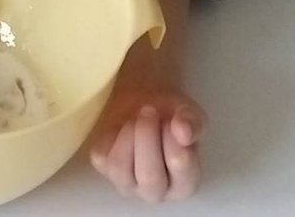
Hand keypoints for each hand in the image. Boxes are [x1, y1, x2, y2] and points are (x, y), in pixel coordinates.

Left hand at [88, 85, 206, 202]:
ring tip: (137, 119)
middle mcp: (156, 192)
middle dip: (147, 137)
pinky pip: (102, 156)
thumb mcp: (189, 113)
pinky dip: (111, 134)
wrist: (143, 102)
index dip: (173, 137)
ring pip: (120, 168)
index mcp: (185, 184)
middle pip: (149, 176)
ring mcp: (127, 184)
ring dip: (129, 135)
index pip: (179, 164)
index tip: (173, 120)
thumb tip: (183, 131)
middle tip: (150, 111)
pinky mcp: (104, 170)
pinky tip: (123, 127)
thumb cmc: (171, 115)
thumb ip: (192, 123)